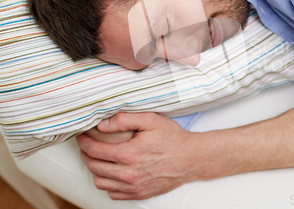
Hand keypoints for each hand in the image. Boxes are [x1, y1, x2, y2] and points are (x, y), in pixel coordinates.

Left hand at [76, 112, 202, 199]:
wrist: (191, 159)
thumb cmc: (173, 138)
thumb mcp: (151, 121)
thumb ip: (125, 119)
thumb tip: (102, 124)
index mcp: (128, 155)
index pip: (94, 150)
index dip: (83, 141)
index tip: (81, 135)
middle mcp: (128, 174)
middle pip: (93, 166)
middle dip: (85, 154)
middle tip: (86, 144)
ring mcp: (133, 187)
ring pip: (100, 182)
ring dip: (94, 169)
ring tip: (96, 158)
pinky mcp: (139, 194)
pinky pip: (113, 193)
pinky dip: (106, 183)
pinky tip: (110, 172)